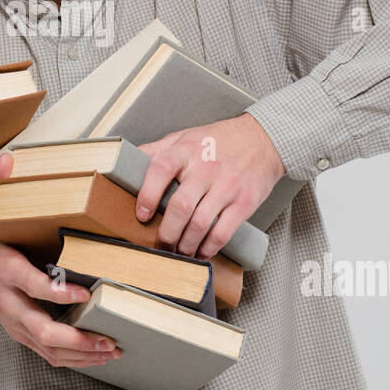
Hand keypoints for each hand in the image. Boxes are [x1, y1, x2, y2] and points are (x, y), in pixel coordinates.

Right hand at [0, 152, 122, 368]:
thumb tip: (10, 162)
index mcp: (4, 271)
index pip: (32, 285)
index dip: (56, 292)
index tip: (83, 291)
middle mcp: (10, 302)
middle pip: (41, 330)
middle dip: (76, 338)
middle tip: (107, 338)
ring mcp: (15, 322)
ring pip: (47, 348)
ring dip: (81, 354)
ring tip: (111, 350)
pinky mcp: (20, 333)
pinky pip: (47, 353)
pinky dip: (73, 359)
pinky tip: (97, 356)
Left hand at [134, 113, 285, 259]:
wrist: (263, 139)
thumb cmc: (219, 140)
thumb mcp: (185, 136)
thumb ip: (157, 149)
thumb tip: (127, 163)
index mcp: (186, 150)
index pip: (160, 169)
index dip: (147, 195)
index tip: (142, 215)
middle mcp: (206, 167)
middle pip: (180, 206)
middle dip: (166, 233)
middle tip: (161, 244)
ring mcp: (227, 186)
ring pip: (200, 224)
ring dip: (185, 245)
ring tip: (178, 252)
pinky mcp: (244, 202)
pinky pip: (223, 232)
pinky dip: (209, 248)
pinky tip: (201, 251)